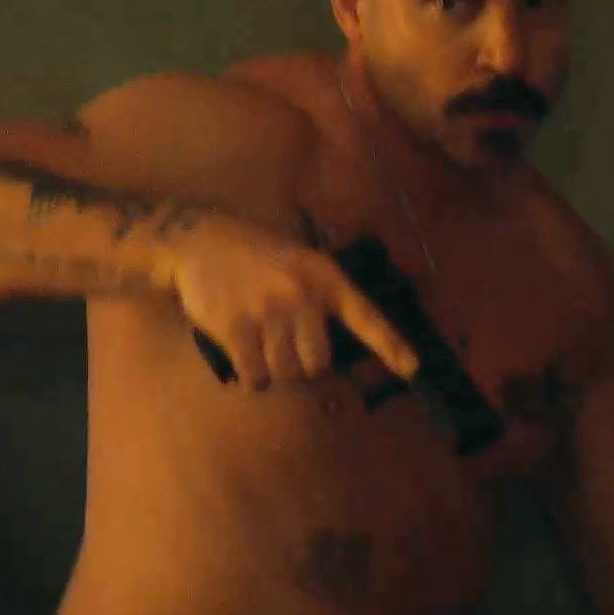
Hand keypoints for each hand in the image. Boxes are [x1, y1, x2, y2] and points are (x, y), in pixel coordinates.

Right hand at [163, 215, 418, 387]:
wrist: (200, 238)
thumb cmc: (256, 255)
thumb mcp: (298, 262)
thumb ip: (318, 300)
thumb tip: (326, 358)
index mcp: (323, 276)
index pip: (365, 316)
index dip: (391, 345)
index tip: (413, 369)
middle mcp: (300, 293)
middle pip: (317, 364)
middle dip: (301, 365)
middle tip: (284, 347)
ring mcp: (267, 310)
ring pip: (285, 373)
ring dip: (273, 370)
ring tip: (259, 345)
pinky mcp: (235, 326)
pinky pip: (255, 376)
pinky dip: (251, 376)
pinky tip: (242, 353)